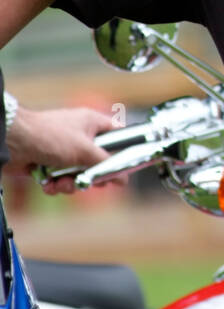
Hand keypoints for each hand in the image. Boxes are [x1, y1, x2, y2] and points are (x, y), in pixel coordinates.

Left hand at [7, 104, 122, 194]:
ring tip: (61, 182)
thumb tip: (125, 179)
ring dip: (70, 183)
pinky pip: (61, 179)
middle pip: (97, 161)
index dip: (122, 152)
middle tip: (89, 181)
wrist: (14, 142)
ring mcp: (63, 150)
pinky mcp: (49, 163)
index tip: (122, 170)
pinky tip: (49, 183)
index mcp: (91, 124)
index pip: (117, 135)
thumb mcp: (85, 150)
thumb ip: (107, 164)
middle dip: (91, 176)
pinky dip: (55, 184)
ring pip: (78, 174)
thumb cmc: (50, 136)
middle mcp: (79, 136)